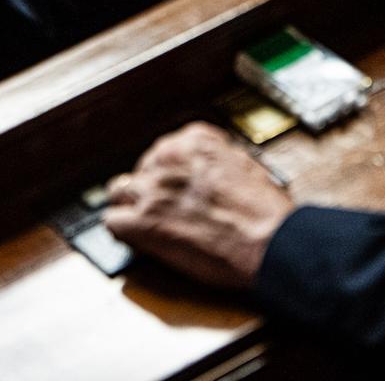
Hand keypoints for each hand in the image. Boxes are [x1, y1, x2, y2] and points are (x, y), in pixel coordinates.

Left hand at [102, 122, 293, 289]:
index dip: (168, 173)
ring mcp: (153, 190)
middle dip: (149, 189)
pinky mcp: (145, 223)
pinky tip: (133, 237)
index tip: (175, 187)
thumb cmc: (267, 212)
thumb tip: (206, 168)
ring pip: (118, 191)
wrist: (272, 242)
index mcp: (193, 141)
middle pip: (140, 170)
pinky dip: (121, 231)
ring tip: (140, 220)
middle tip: (163, 208)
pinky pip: (112, 221)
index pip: (163, 150)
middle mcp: (167, 159)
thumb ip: (217, 160)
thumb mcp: (246, 165)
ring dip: (128, 205)